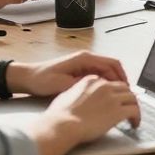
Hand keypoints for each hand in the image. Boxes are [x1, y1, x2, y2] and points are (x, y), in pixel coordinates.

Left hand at [9, 52, 129, 97]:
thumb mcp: (63, 84)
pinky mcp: (79, 70)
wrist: (28, 78)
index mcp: (84, 59)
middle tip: (126, 94)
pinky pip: (98, 75)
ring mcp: (83, 64)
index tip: (126, 90)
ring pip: (106, 71)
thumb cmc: (43, 80)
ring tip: (118, 96)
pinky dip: (105, 83)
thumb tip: (100, 87)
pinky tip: (105, 94)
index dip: (121, 77)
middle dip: (121, 79)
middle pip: (112, 66)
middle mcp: (86, 58)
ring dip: (113, 82)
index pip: (111, 64)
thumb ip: (82, 84)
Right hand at [43, 75, 140, 142]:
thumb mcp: (66, 95)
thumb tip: (77, 96)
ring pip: (132, 98)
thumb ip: (75, 92)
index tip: (116, 101)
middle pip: (124, 89)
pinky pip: (135, 111)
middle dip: (127, 98)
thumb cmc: (59, 115)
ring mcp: (112, 98)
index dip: (115, 93)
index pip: (110, 83)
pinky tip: (134, 124)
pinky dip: (137, 117)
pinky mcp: (118, 111)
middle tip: (128, 108)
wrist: (62, 125)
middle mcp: (104, 86)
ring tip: (133, 117)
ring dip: (134, 107)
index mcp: (92, 80)